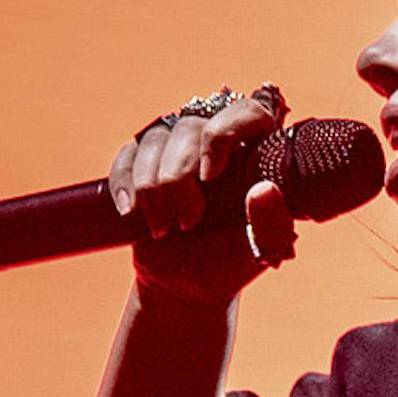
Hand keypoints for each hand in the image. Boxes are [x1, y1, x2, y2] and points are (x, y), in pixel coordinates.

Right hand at [107, 84, 297, 306]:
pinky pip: (127, 154)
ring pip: (155, 139)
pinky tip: (132, 213)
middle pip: (191, 128)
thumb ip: (272, 224)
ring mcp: (177, 150)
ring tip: (165, 228)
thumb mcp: (258, 251)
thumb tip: (265, 190)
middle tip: (189, 222)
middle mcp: (216, 143)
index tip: (211, 177)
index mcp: (255, 155)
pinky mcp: (142, 161)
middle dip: (180, 179)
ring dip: (153, 188)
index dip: (223, 135)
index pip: (248, 113)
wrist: (187, 283)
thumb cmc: (231, 262)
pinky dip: (125, 184)